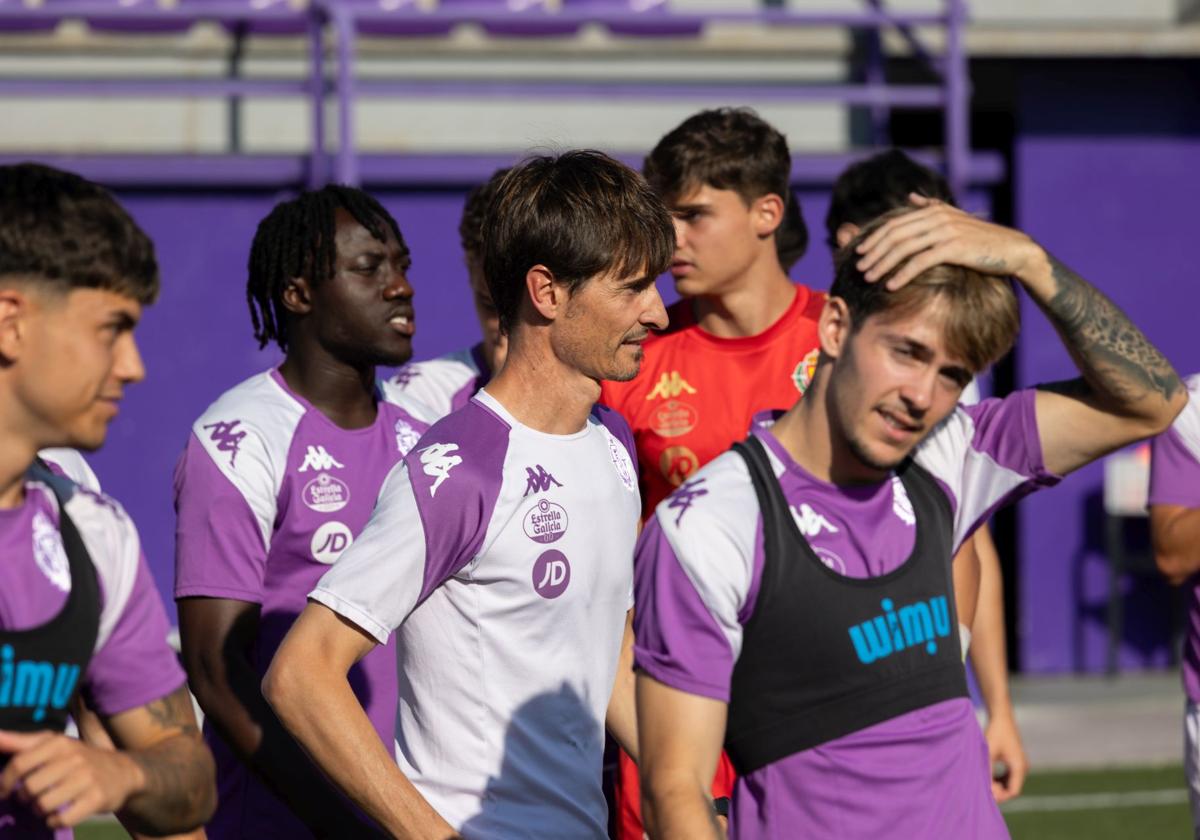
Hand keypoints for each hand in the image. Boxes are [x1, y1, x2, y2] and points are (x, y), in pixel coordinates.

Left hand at [0, 730, 142, 828]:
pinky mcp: (97, 798)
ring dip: (39, 811)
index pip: (19, 764)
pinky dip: (55, 821)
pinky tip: (59, 814)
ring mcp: (87, 778)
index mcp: (60, 743)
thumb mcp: (54, 744)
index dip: (5, 782)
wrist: (123, 771)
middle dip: (25, 799)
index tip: (4, 792)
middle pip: (29, 788)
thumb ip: (21, 742)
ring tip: (46, 806)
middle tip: (32, 798)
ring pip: (43, 805)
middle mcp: (74, 758)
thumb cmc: (78, 758)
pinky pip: (61, 819)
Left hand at [854, 194, 1040, 289]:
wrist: (1012, 249)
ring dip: (883, 264)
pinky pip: (921, 261)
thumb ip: (931, 208)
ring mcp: (946, 231)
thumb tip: (911, 197)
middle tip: (858, 267)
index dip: (875, 238)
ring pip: (904, 248)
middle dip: (874, 252)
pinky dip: (903, 274)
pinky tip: (891, 285)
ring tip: (869, 278)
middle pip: (895, 235)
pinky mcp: (954, 248)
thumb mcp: (955, 219)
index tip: (859, 252)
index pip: (895, 224)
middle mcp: (937, 218)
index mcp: (934, 211)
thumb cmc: (981, 239)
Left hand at [985, 712, 1028, 802]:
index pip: (1013, 791)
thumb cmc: (995, 733)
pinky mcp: (1016, 760)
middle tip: (983, 788)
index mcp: (1019, 767)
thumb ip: (988, 771)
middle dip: (999, 791)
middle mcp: (1023, 767)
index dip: (1000, 796)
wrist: (1002, 717)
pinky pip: (1009, 776)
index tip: (986, 793)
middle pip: (1013, 789)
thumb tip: (986, 789)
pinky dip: (1000, 779)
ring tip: (985, 781)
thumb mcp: (989, 753)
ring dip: (999, 785)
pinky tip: (989, 775)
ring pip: (1011, 783)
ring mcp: (1020, 764)